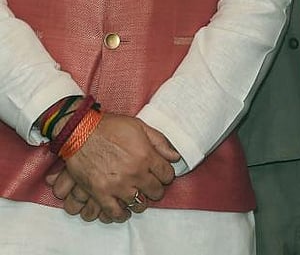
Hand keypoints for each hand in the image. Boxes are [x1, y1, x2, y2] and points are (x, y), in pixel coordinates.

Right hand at [45, 113, 178, 221]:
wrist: (80, 132)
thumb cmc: (110, 127)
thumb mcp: (140, 127)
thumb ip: (160, 142)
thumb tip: (176, 156)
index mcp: (146, 156)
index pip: (167, 174)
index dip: (166, 175)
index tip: (162, 174)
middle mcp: (134, 173)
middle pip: (155, 191)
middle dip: (156, 188)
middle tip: (151, 185)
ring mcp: (117, 185)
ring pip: (138, 204)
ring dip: (141, 201)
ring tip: (139, 197)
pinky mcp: (100, 193)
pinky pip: (115, 212)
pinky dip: (121, 214)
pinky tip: (124, 210)